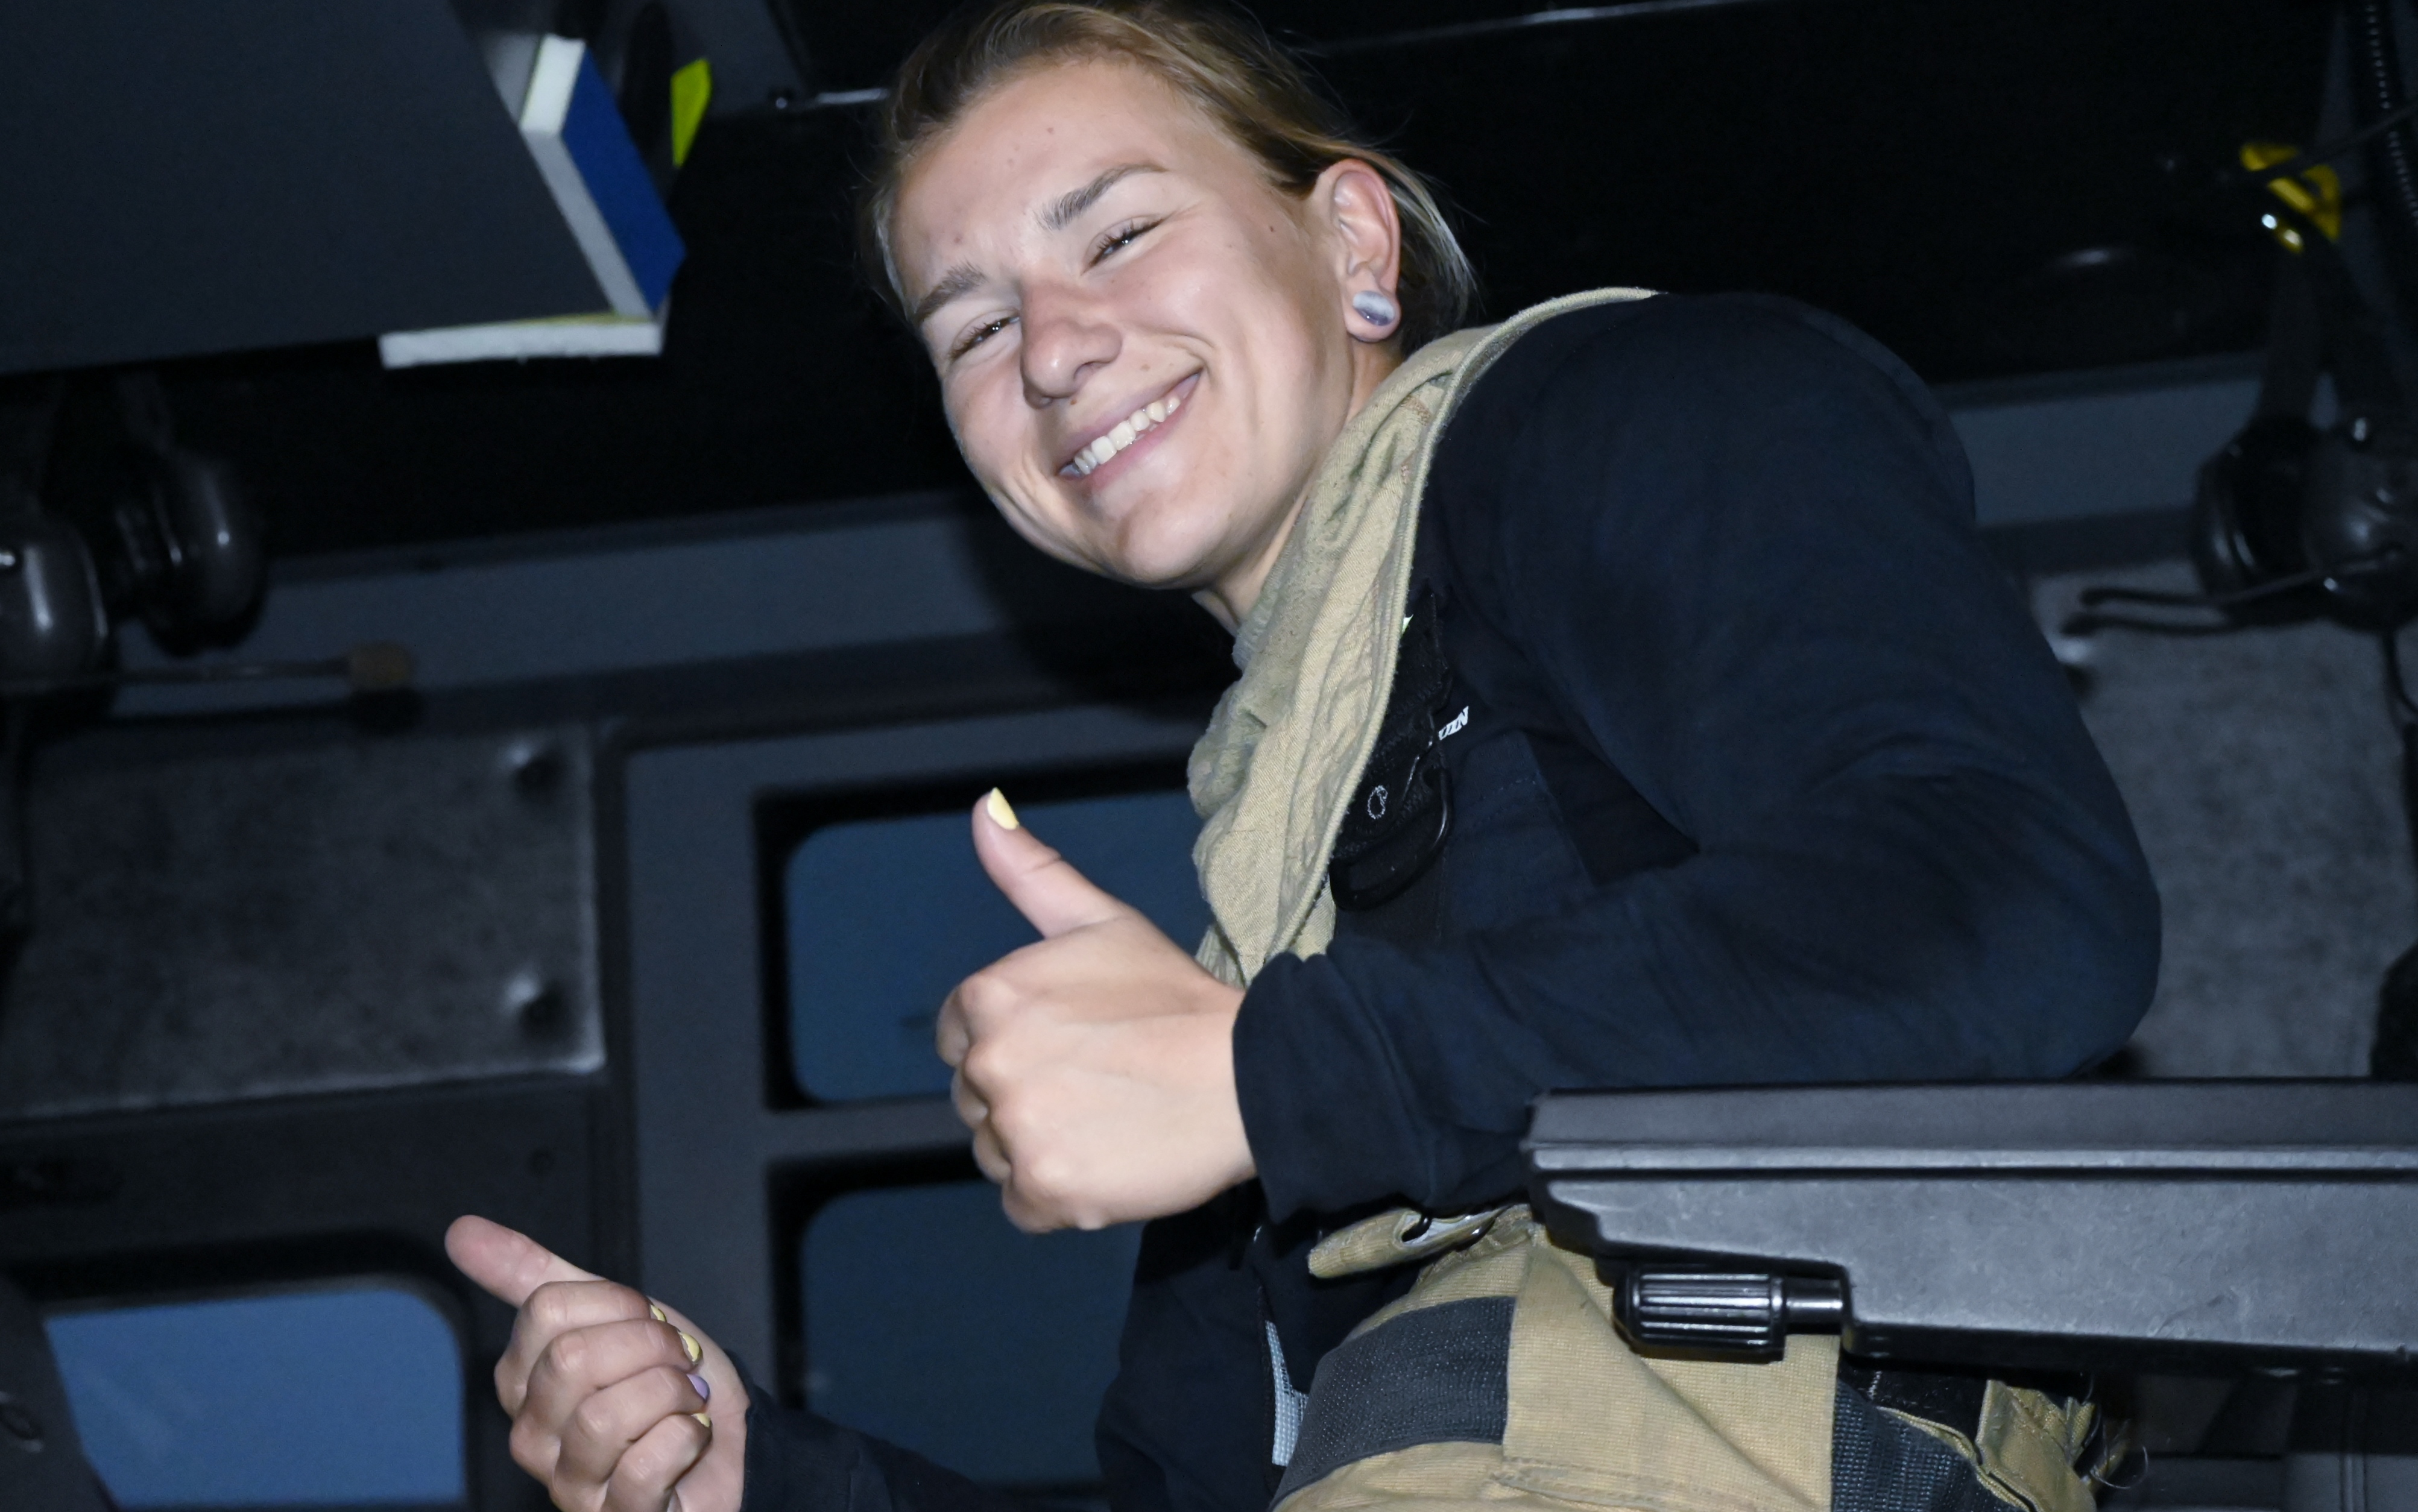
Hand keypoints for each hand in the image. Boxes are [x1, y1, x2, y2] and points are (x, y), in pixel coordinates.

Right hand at [447, 1215, 747, 1511]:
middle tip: (678, 1362)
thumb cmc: (667, 1382)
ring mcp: (567, 1485)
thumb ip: (536, 1275)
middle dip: (648, 1347)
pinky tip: (689, 1440)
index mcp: (523, 1381)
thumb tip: (459, 1230)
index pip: (547, 1309)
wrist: (734, 1446)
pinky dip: (683, 1441)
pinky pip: (640, 1470)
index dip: (619, 1305)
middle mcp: (531, 1437)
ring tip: (685, 1402)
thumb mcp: (615, 1314)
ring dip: (670, 1396)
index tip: (650, 1323)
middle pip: (571, 1360)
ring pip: (604, 1417)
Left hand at [937, 790, 1254, 1231]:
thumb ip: (1032, 872)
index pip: (959, 1037)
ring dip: (1041, 1146)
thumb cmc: (1176, 998)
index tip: (1071, 1045)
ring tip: (1108, 1122)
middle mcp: (989, 1063)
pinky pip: (1024, 1204)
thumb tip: (983, 808)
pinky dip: (1061, 1195)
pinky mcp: (1044, 1189)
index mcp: (990, 996)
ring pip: (996, 1152)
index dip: (1015, 1042)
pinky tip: (1108, 1162)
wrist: (1249, 1074)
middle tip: (1099, 1084)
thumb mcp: (1103, 920)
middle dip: (1026, 1095)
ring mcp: (1016, 1130)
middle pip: (975, 1098)